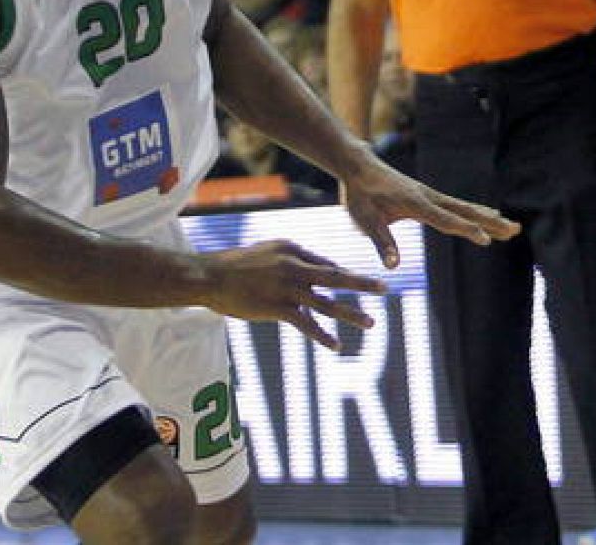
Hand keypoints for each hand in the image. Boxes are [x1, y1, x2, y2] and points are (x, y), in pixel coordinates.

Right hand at [201, 240, 385, 349]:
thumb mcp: (268, 252)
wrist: (209, 276)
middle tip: (385, 289)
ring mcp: (288, 288)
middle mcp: (295, 267)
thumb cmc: (236, 265)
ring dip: (351, 314)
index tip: (360, 285)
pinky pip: (306, 324)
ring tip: (371, 323)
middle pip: (336, 277)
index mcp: (294, 249)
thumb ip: (292, 260)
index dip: (343, 277)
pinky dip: (323, 336)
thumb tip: (314, 270)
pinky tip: (336, 345)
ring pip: (327, 303)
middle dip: (363, 284)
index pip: (326, 264)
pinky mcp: (278, 308)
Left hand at [342, 160, 520, 267]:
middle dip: (491, 222)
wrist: (359, 167)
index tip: (487, 240)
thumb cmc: (361, 195)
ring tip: (512, 226)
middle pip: (466, 211)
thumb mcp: (365, 220)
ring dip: (490, 217)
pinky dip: (477, 211)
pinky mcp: (429, 196)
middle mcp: (429, 197)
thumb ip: (382, 242)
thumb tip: (393, 266)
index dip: (467, 230)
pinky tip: (487, 214)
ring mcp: (431, 195)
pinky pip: (459, 205)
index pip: (446, 220)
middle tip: (516, 230)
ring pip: (466, 208)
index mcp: (416, 204)